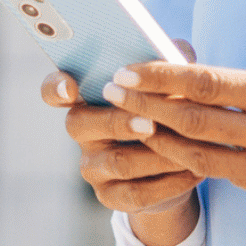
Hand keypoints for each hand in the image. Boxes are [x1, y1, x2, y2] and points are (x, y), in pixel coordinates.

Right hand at [41, 40, 201, 245]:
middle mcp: (82, 131)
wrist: (174, 163)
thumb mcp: (166, 83)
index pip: (54, 89)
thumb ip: (167, 61)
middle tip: (150, 122)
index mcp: (87, 96)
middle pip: (80, 125)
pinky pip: (136, 193)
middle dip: (118, 122)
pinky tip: (192, 171)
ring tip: (188, 147)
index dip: (55, 88)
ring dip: (155, 154)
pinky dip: (168, 182)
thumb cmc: (165, 109)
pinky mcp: (110, 196)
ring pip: (116, 161)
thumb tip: (180, 49)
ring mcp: (92, 165)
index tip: (70, 88)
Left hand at [103, 54, 245, 209]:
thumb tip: (236, 79)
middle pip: (192, 121)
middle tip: (114, 92)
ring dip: (161, 138)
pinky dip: (198, 160)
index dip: (161, 76)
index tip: (129, 69)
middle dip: (146, 105)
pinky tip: (178, 147)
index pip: (206, 83)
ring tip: (134, 122)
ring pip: (200, 156)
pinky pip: (228, 176)